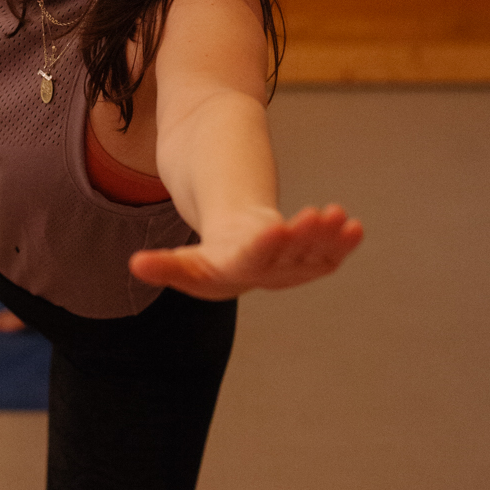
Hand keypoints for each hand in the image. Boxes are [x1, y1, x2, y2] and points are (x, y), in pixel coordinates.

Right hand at [129, 203, 363, 300]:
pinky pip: (331, 254)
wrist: (240, 268)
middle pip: (288, 254)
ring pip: (314, 253)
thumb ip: (163, 267)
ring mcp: (295, 268)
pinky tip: (355, 226)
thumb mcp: (186, 264)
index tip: (276, 228)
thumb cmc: (211, 262)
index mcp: (237, 272)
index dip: (265, 246)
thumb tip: (134, 266)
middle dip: (304, 236)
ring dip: (328, 236)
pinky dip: (343, 243)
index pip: (251, 259)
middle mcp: (270, 274)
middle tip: (316, 214)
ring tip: (339, 214)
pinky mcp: (313, 261)